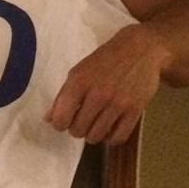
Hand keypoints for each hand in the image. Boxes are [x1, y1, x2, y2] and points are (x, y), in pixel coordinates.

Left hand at [45, 24, 169, 144]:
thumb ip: (63, 95)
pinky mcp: (135, 111)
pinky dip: (110, 138)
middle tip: (80, 120)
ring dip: (92, 134)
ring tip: (94, 124)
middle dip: (75, 128)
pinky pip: (118, 138)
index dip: (58, 124)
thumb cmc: (104, 59)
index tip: (63, 121)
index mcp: (79, 81)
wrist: (139, 49)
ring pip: (96, 136)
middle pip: (78, 130)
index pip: (61, 118)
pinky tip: (108, 129)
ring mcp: (118, 104)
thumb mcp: (78, 71)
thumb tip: (49, 119)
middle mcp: (98, 94)